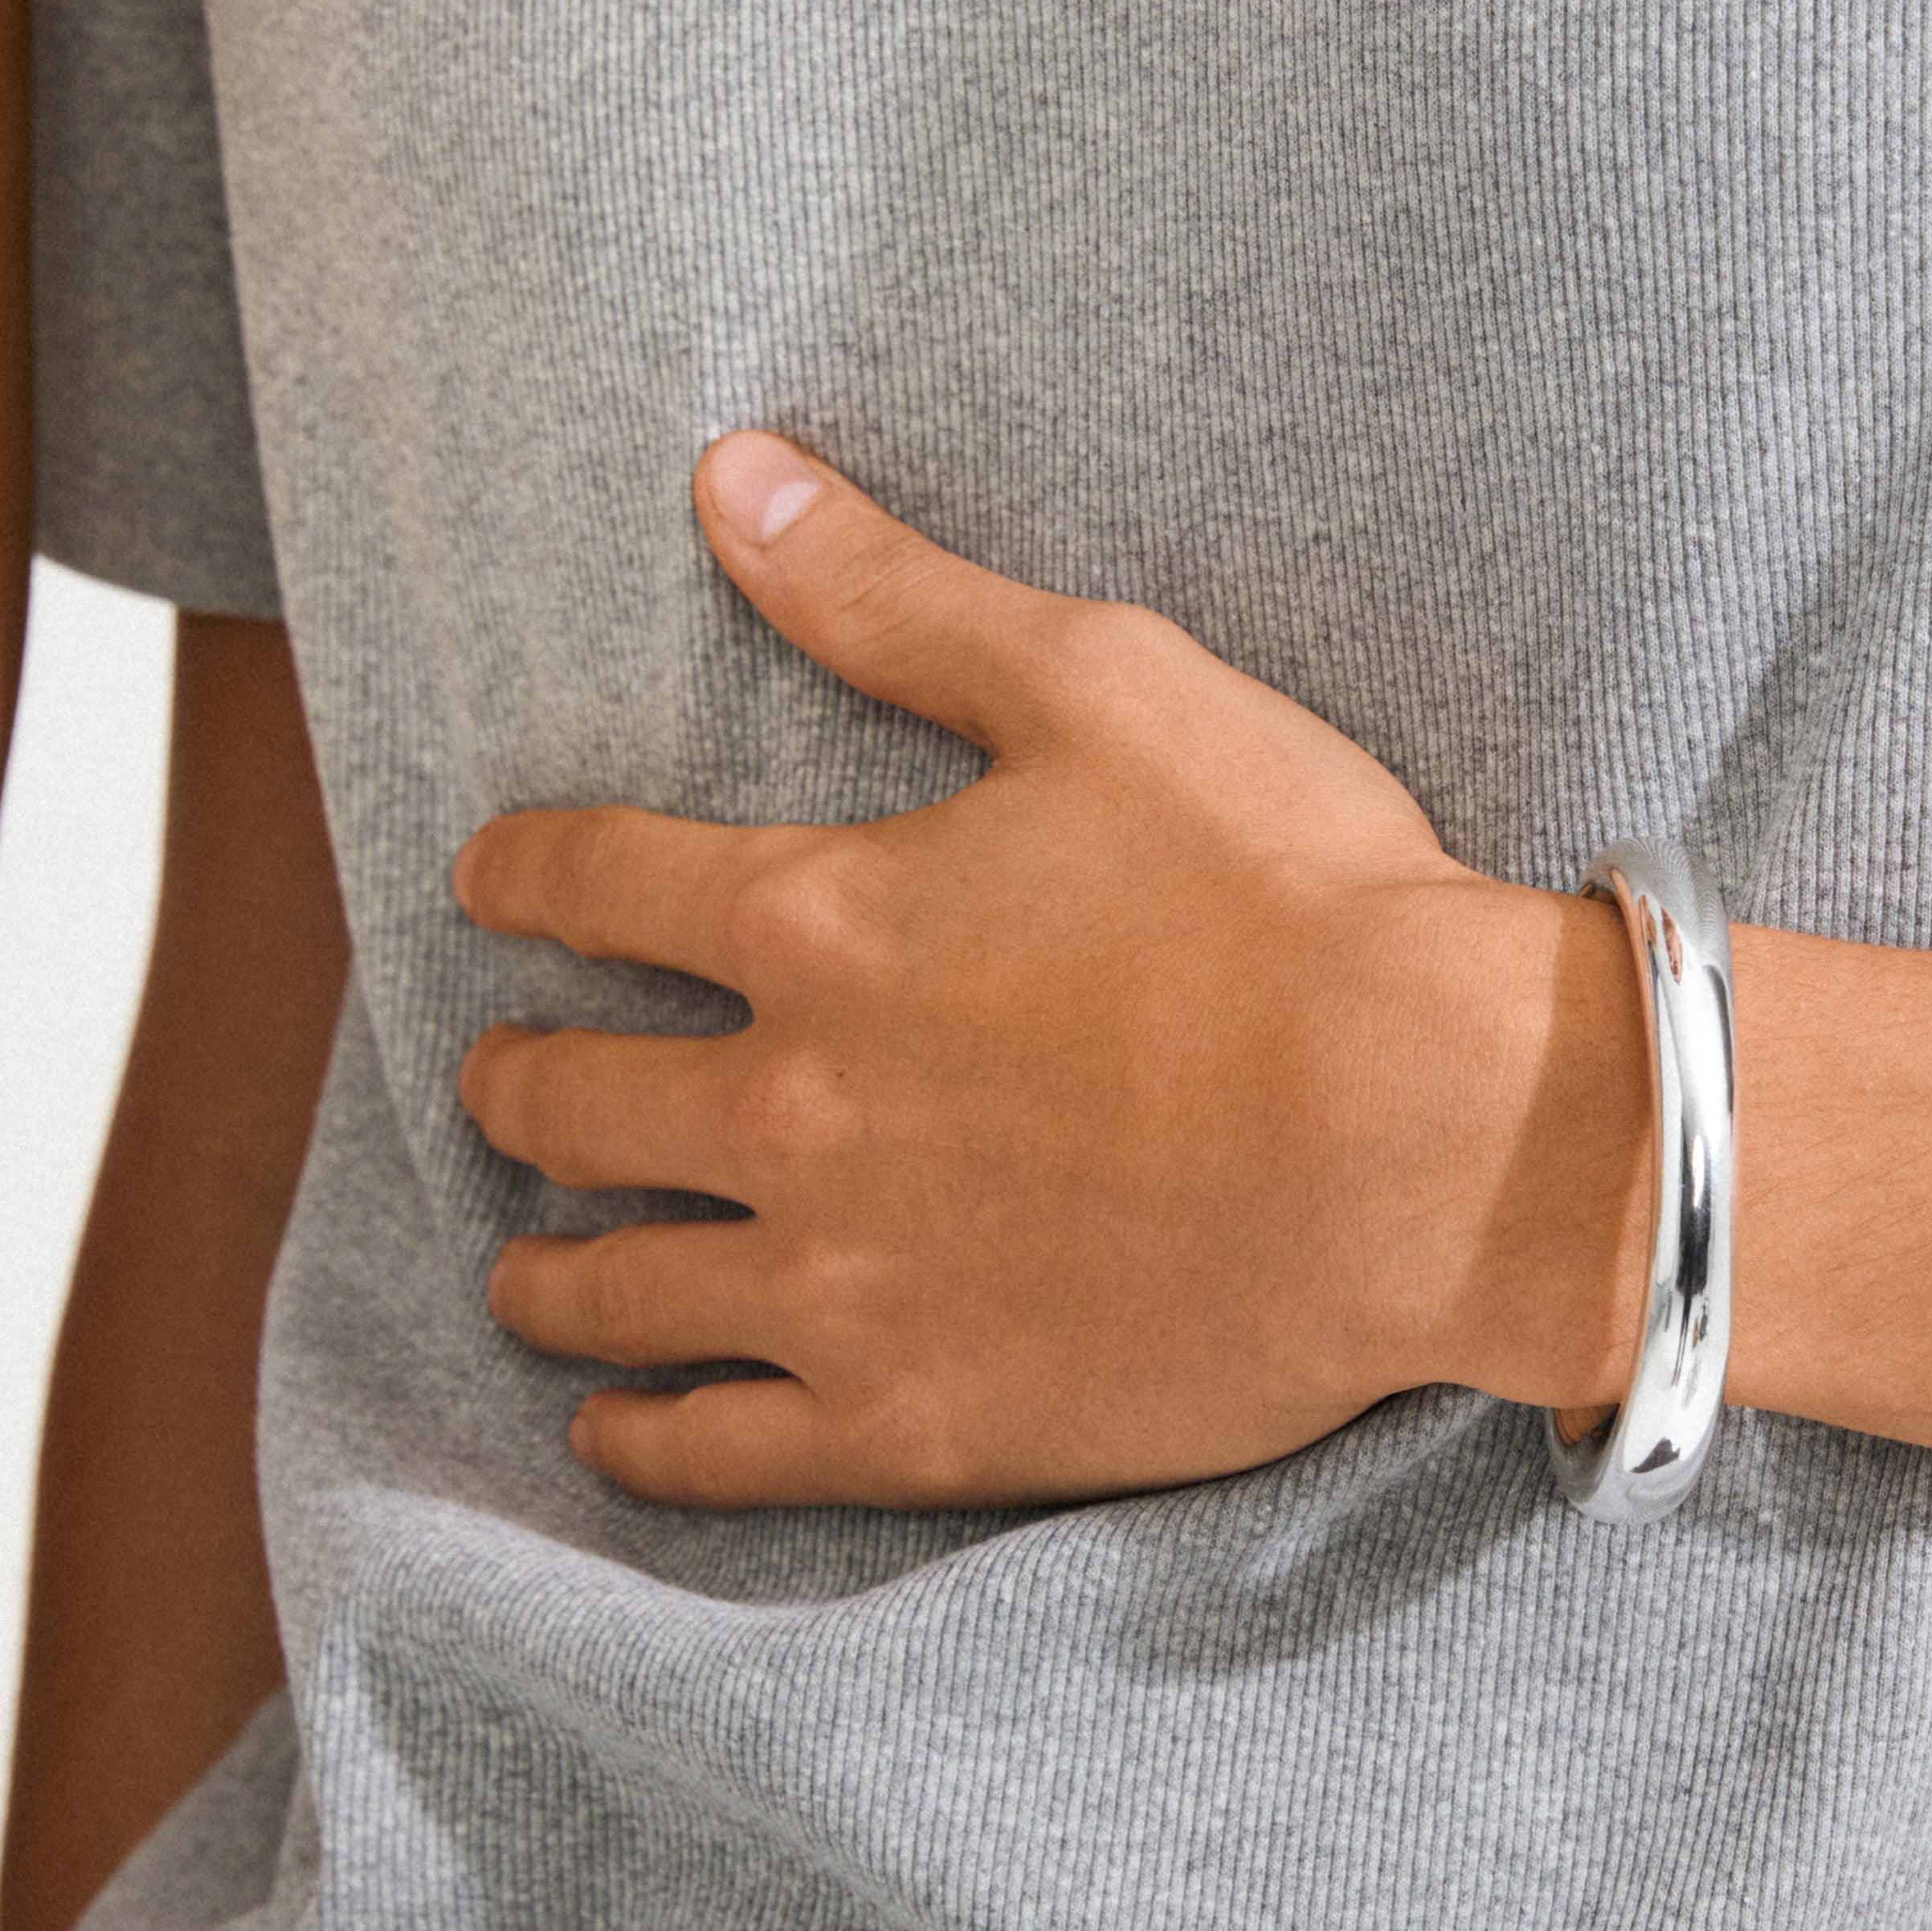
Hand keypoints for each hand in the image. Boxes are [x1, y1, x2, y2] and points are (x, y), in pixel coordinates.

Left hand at [454, 435, 1646, 1508]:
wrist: (1442, 1137)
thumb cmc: (1298, 901)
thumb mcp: (1107, 690)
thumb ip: (898, 598)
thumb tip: (730, 477)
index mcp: (817, 923)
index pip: (588, 886)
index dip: (517, 875)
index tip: (489, 885)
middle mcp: (787, 1107)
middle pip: (562, 1099)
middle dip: (512, 1079)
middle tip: (507, 1083)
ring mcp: (840, 1280)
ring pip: (607, 1284)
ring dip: (542, 1268)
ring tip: (530, 1266)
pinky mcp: (916, 1421)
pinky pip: (713, 1452)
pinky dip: (641, 1435)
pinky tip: (619, 1424)